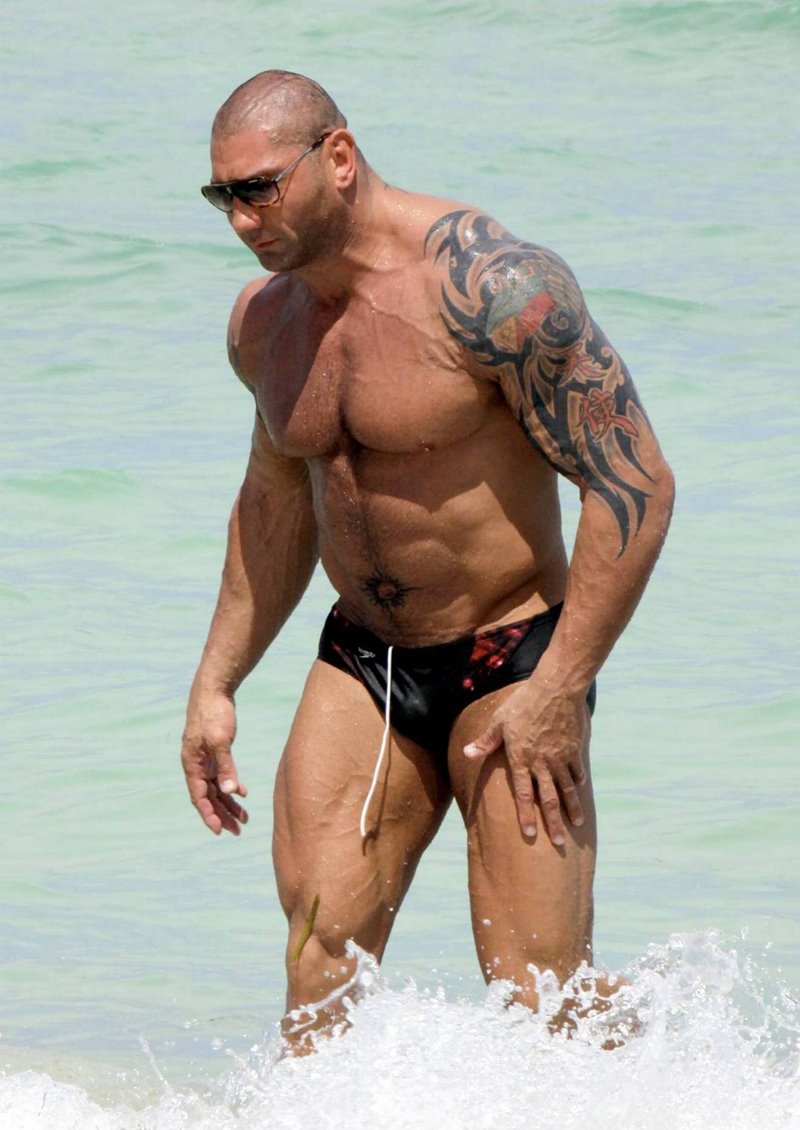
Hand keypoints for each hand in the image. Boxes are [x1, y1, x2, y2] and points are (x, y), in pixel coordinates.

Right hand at [181, 687, 248, 834]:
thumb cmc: (213, 713)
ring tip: (245, 819)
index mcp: (191, 764)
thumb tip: (230, 791)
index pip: (199, 797)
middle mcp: (195, 764)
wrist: (214, 689)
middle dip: (222, 815)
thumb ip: (225, 766)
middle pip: (208, 796)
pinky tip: (243, 794)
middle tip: (238, 831)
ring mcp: (204, 758)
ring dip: (229, 803)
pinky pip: (221, 775)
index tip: (220, 831)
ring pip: (216, 787)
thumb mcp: (220, 740)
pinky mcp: (214, 752)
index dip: (209, 815)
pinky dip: (231, 785)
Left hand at [464, 675, 587, 846]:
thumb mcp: (499, 721)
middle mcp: (542, 763)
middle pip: (548, 799)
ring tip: (576, 825)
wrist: (555, 689)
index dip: (526, 816)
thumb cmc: (523, 703)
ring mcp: (560, 757)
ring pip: (567, 789)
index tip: (529, 835)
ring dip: (571, 809)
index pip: (522, 794)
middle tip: (558, 844)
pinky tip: (580, 793)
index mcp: (521, 758)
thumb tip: (467, 753)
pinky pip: (577, 771)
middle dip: (553, 823)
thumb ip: (485, 741)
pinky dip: (579, 784)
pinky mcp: (574, 749)